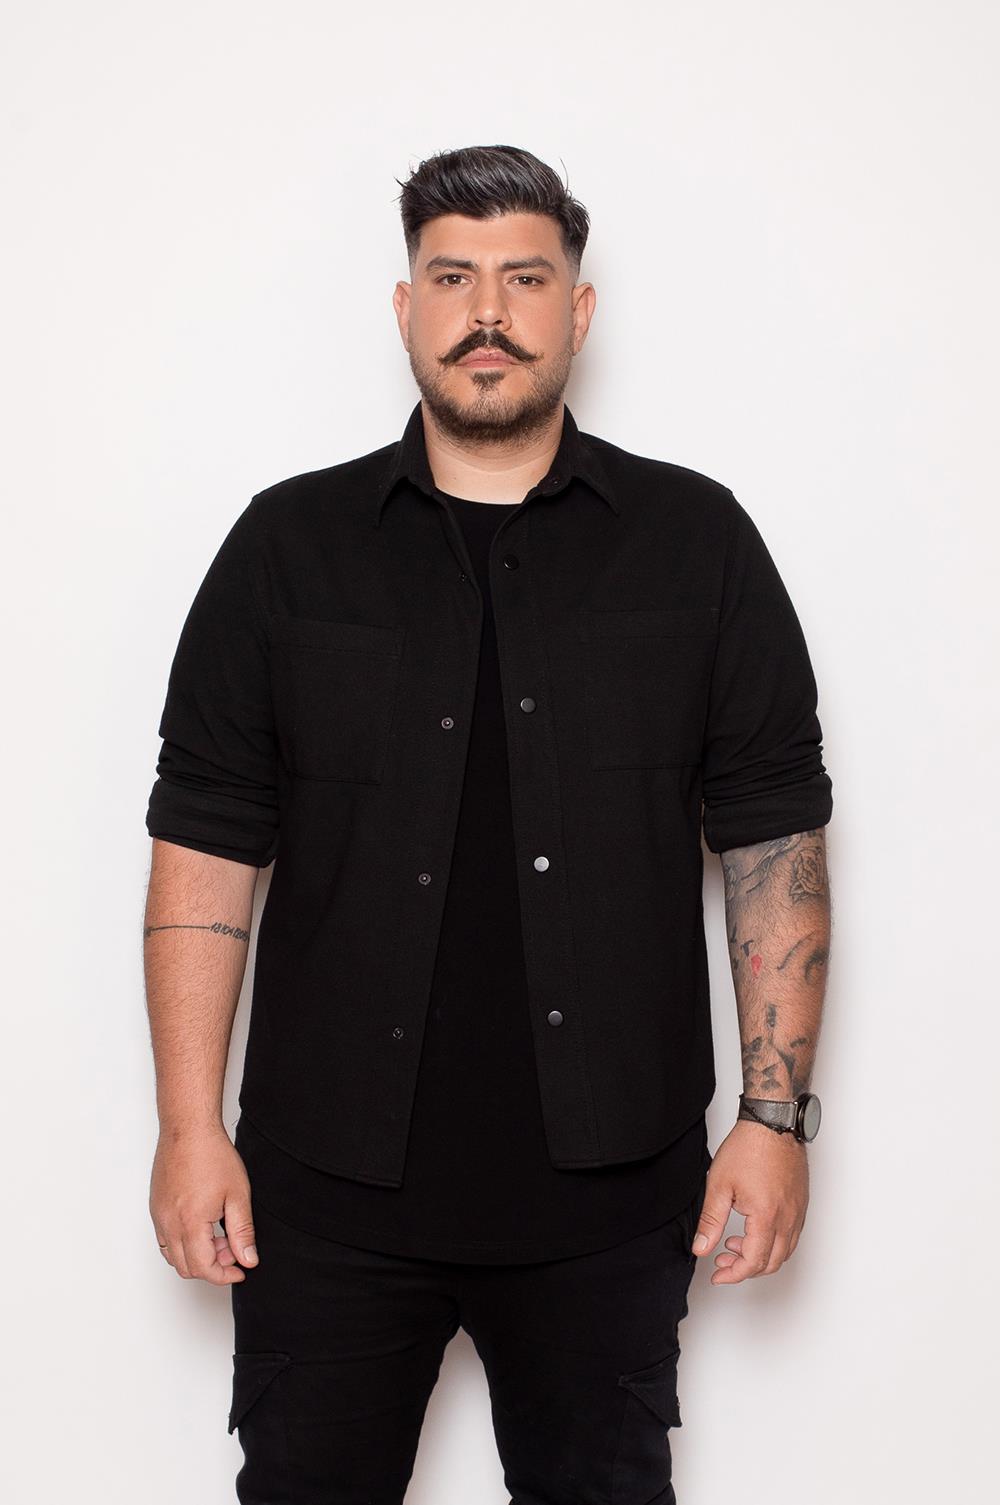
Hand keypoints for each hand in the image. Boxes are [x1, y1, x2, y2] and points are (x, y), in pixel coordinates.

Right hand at [149, 1124, 258, 1283]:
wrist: (188, 1129)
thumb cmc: (212, 1155)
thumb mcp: (238, 1195)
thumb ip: (243, 1232)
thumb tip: (248, 1259)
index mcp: (190, 1224)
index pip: (204, 1268)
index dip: (225, 1275)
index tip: (241, 1269)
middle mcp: (169, 1224)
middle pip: (186, 1268)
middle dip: (212, 1267)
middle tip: (234, 1249)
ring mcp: (159, 1217)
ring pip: (173, 1256)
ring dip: (196, 1256)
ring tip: (219, 1236)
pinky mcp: (156, 1208)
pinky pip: (164, 1240)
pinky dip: (182, 1244)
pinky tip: (202, 1228)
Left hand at [691, 1119, 808, 1282]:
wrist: (773, 1123)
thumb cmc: (749, 1147)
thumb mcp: (720, 1185)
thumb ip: (710, 1221)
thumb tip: (701, 1248)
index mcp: (766, 1217)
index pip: (753, 1262)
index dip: (733, 1274)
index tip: (718, 1275)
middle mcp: (788, 1218)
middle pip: (771, 1263)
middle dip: (745, 1269)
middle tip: (722, 1260)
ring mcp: (798, 1212)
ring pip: (784, 1252)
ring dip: (760, 1257)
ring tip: (734, 1243)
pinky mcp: (801, 1204)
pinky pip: (792, 1236)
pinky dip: (774, 1243)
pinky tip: (755, 1231)